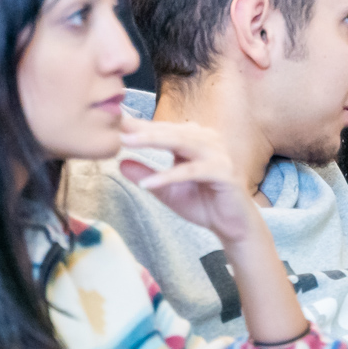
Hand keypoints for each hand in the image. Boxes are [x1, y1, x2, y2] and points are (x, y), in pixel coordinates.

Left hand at [116, 113, 258, 244]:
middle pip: (171, 131)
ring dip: (152, 142)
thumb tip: (120, 163)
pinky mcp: (223, 172)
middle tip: (117, 130)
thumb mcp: (166, 189)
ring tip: (128, 144)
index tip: (115, 122)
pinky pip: (191, 171)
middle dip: (142, 130)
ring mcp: (217, 154)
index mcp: (195, 139)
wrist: (232, 226)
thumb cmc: (203, 203)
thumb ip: (146, 174)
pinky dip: (169, 176)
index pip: (164, 129)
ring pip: (181, 143)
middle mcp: (208, 141)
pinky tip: (149, 182)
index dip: (140, 126)